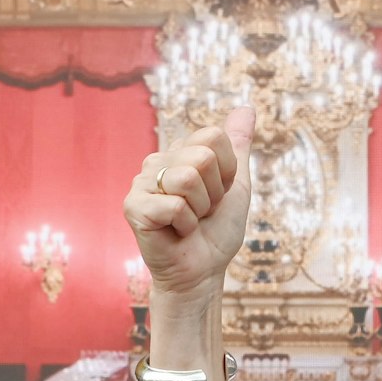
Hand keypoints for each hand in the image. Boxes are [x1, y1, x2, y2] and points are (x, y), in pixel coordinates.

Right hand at [123, 106, 254, 305]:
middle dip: (213, 192)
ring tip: (189, 221)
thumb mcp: (237, 185)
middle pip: (202, 156)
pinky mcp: (133, 206)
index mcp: (180, 151)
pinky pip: (174, 204)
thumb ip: (239, 146)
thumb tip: (247, 107)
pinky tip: (175, 233)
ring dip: (199, 209)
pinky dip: (185, 225)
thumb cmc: (216, 233)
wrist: (202, 273)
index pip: (214, 137)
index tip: (218, 195)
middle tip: (201, 212)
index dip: (227, 172)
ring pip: (187, 178)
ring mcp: (142, 182)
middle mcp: (158, 160)